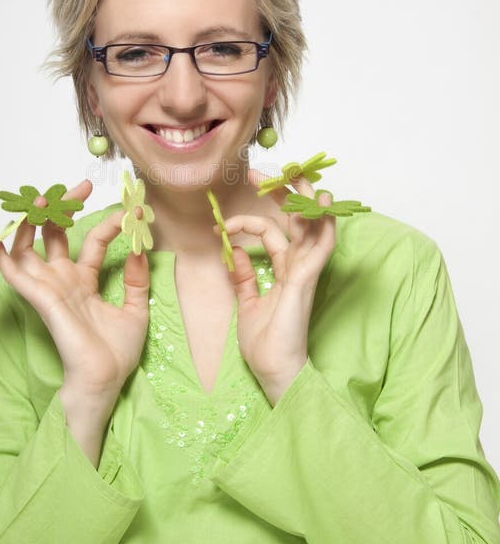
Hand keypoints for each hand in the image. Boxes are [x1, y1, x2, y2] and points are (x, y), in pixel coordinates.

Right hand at [0, 180, 148, 402]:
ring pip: (29, 248)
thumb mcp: (136, 309)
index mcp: (84, 281)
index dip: (108, 224)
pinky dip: (1, 255)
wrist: (105, 381)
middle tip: (81, 186)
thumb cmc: (116, 353)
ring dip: (30, 222)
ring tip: (39, 198)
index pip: (92, 242)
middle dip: (63, 209)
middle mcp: (63, 281)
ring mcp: (50, 289)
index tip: (130, 211)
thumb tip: (139, 247)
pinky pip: (15, 274)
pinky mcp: (42, 299)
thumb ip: (136, 279)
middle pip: (54, 236)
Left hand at [221, 169, 335, 404]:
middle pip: (296, 220)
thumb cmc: (264, 342)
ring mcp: (305, 272)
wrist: (274, 370)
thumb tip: (234, 251)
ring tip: (295, 173)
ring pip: (312, 226)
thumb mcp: (246, 302)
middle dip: (281, 193)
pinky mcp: (306, 280)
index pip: (271, 232)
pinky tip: (320, 205)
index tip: (220, 223)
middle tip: (259, 173)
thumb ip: (242, 277)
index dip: (248, 219)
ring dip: (304, 198)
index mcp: (284, 271)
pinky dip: (323, 224)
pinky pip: (320, 247)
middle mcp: (298, 266)